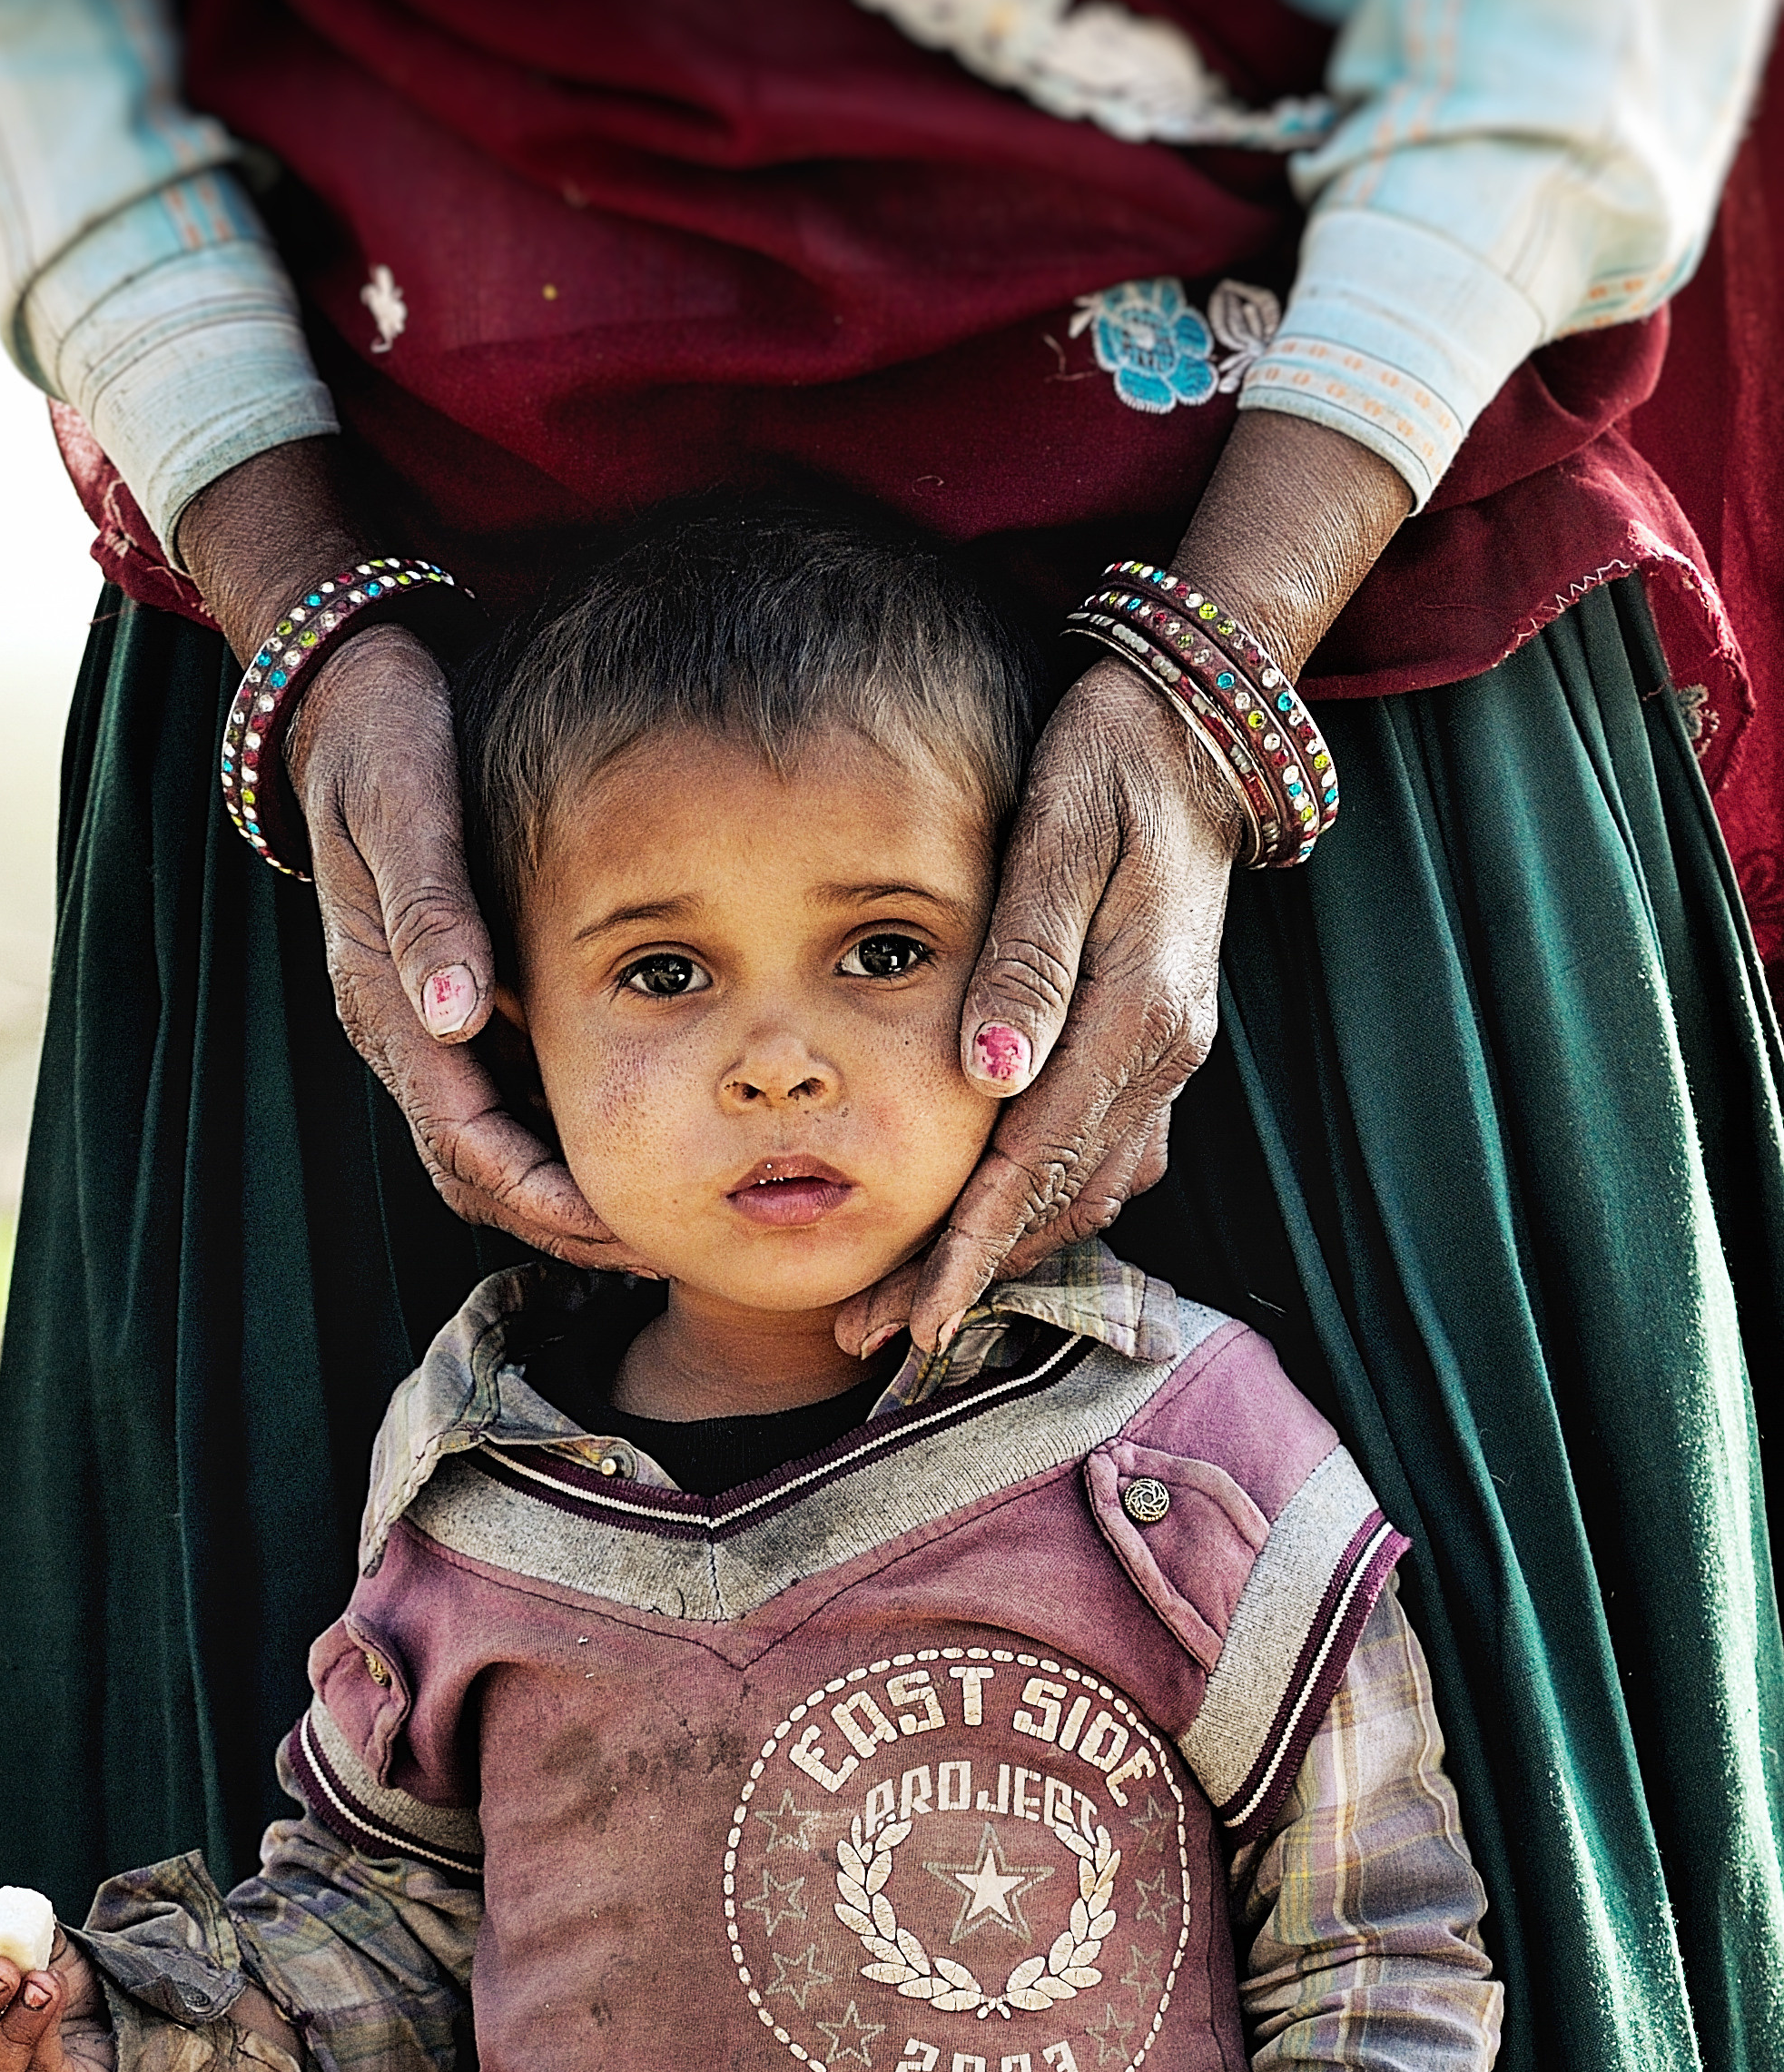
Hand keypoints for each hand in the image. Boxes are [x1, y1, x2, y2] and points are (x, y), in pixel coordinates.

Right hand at [175, 443, 639, 1267]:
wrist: (346, 682)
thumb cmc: (385, 731)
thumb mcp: (404, 801)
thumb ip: (430, 908)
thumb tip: (454, 1016)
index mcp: (383, 1001)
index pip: (465, 1144)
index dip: (545, 1198)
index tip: (626, 1227)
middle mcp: (402, 1027)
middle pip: (479, 1171)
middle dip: (564, 1221)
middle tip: (667, 1244)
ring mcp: (424, 1016)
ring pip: (493, 1144)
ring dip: (568, 1190)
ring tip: (665, 1211)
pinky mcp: (453, 995)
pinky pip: (508, 1094)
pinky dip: (567, 1129)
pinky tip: (643, 1128)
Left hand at [836, 418, 1412, 1359]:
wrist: (1200, 736)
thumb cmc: (1109, 767)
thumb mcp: (1058, 835)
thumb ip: (1023, 959)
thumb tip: (983, 1077)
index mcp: (1136, 1013)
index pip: (1035, 1164)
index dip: (969, 1252)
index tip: (912, 1321)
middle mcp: (1164, 1056)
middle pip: (1056, 1202)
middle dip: (966, 1278)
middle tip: (870, 1335)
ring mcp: (1171, 1061)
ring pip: (1086, 1194)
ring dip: (1003, 1256)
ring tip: (910, 1303)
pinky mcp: (1160, 1052)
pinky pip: (1105, 1161)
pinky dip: (1045, 1209)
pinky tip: (991, 1232)